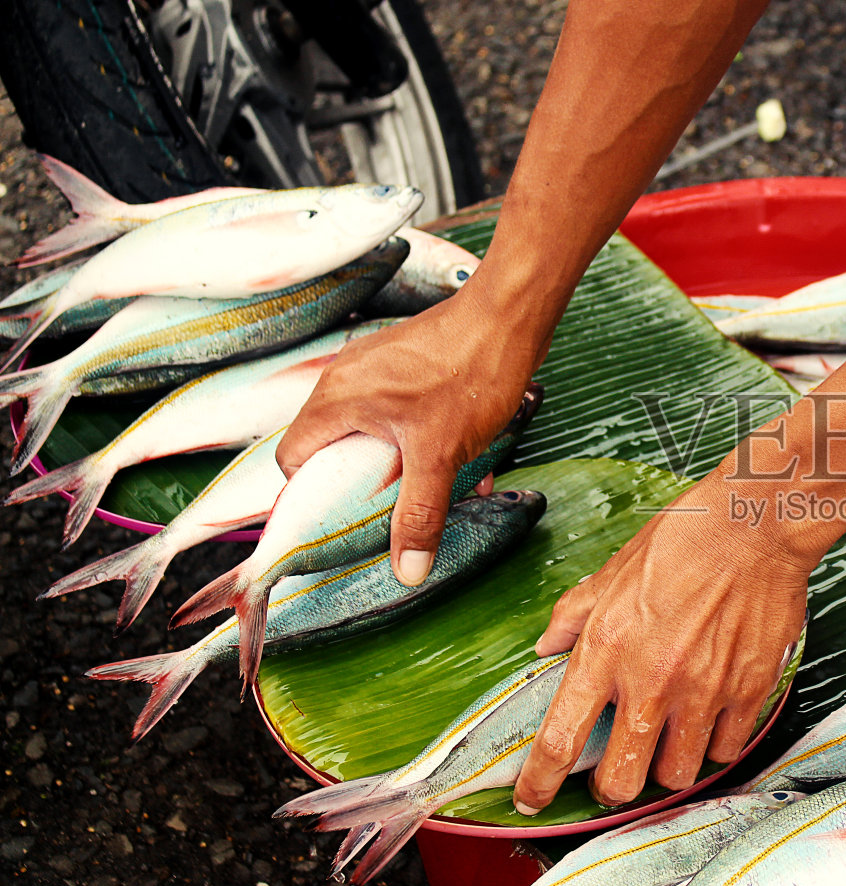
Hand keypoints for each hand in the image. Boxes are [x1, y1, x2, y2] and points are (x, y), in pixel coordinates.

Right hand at [277, 285, 540, 585]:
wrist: (511, 315)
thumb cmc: (469, 374)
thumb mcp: (440, 456)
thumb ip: (418, 514)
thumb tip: (405, 571)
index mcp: (335, 399)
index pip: (293, 458)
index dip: (313, 494)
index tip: (345, 516)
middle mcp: (347, 378)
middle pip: (334, 447)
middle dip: (367, 483)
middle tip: (394, 507)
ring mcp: (379, 366)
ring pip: (375, 430)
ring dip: (405, 464)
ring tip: (440, 485)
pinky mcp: (410, 361)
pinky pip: (404, 412)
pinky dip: (427, 440)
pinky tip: (468, 460)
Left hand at [513, 475, 813, 812]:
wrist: (752, 527)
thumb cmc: (682, 541)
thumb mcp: (611, 573)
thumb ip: (573, 615)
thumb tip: (546, 646)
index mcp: (605, 653)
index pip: (559, 740)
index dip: (539, 783)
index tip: (533, 799)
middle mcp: (650, 683)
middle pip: (621, 782)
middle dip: (613, 787)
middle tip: (616, 772)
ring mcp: (703, 693)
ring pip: (678, 774)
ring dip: (668, 765)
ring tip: (669, 740)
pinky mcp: (748, 692)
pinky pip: (727, 749)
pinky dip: (716, 743)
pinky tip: (711, 719)